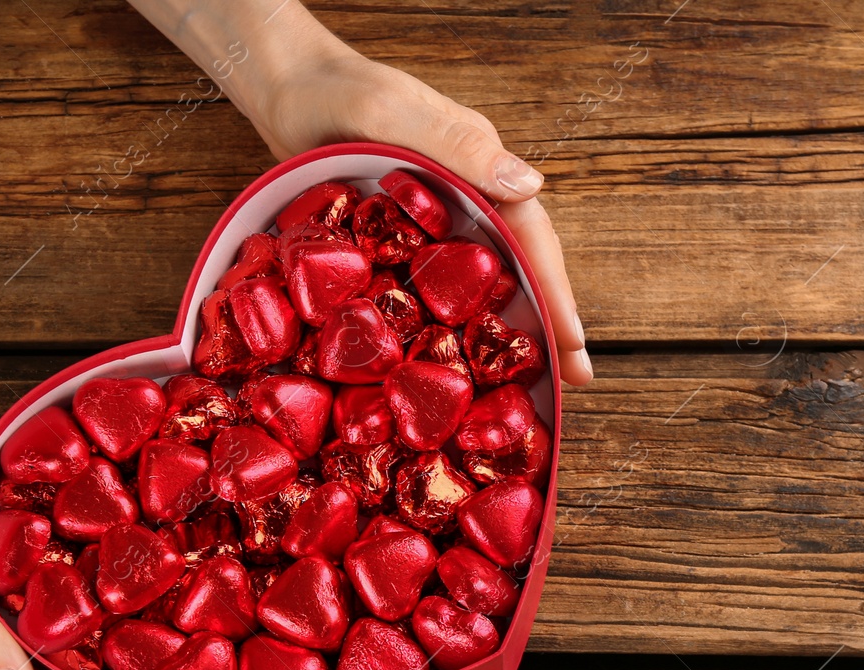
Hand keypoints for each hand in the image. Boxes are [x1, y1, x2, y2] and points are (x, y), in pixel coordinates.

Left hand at [129, 0, 591, 384]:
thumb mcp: (394, 111)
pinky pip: (435, 287)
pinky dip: (453, 324)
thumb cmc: (337, 91)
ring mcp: (436, 224)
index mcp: (481, 170)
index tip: (577, 346)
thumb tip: (531, 187)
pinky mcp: (402, 241)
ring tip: (531, 386)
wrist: (286, 90)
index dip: (555, 293)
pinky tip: (456, 363)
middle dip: (546, 323)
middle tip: (571, 383)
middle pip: (518, 267)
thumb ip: (459, 145)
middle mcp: (468, 201)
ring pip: (482, 282)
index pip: (532, 239)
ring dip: (504, 331)